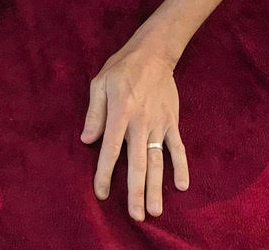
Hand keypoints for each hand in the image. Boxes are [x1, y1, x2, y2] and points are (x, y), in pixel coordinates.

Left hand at [81, 33, 189, 220]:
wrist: (154, 53)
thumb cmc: (122, 68)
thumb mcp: (100, 83)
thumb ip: (94, 113)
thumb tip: (86, 140)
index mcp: (120, 113)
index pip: (111, 150)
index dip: (105, 173)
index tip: (102, 194)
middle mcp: (140, 122)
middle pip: (137, 163)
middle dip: (136, 191)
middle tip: (136, 215)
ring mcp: (158, 123)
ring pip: (158, 160)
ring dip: (157, 186)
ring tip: (155, 210)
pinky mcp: (172, 121)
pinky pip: (178, 147)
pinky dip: (181, 166)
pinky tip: (182, 185)